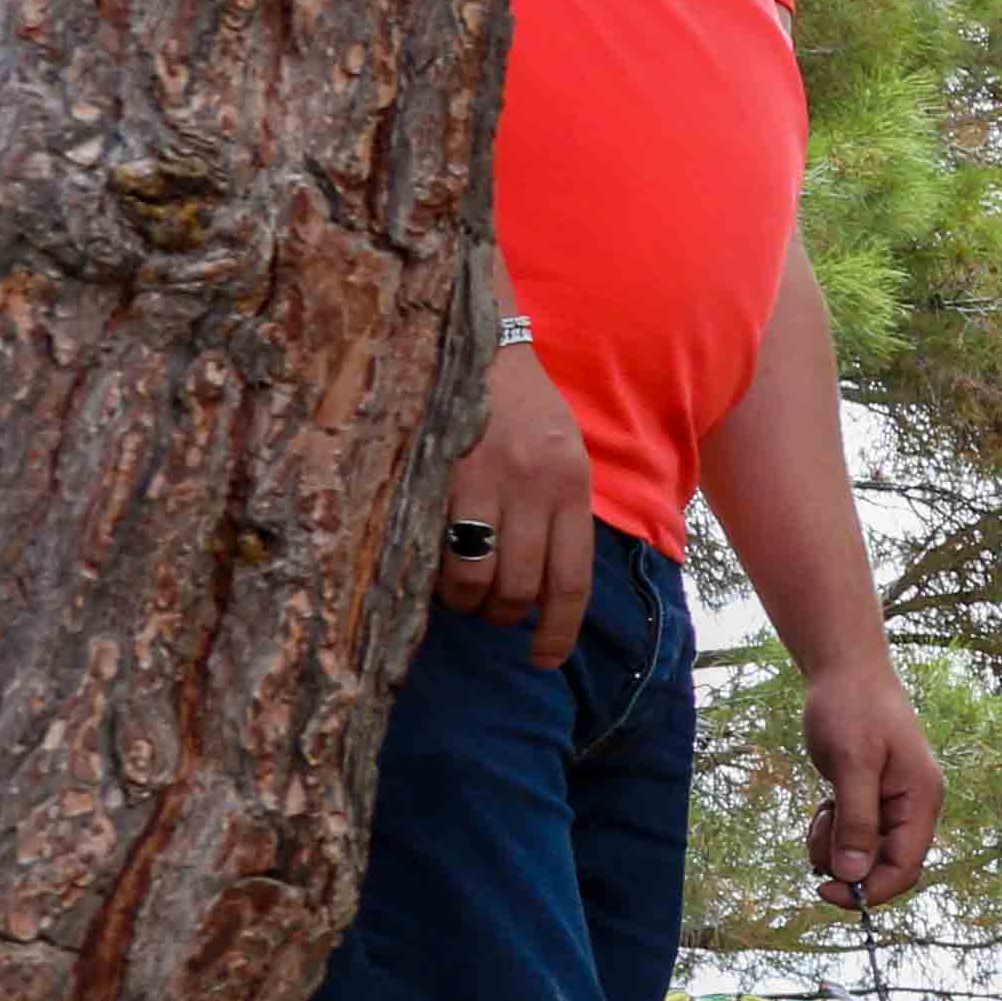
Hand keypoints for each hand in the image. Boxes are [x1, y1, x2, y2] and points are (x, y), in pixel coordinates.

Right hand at [440, 344, 598, 669]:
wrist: (474, 340)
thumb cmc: (519, 407)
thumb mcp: (560, 456)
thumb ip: (556, 512)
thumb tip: (540, 582)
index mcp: (571, 486)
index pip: (572, 580)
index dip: (557, 630)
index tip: (542, 660)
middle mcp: (536, 487)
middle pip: (522, 587)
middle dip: (503, 615)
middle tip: (489, 612)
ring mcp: (488, 480)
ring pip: (479, 576)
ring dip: (466, 600)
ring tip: (458, 593)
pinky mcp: (442, 473)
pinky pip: (439, 546)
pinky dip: (434, 572)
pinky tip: (430, 569)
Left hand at [797, 652, 941, 908]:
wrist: (846, 670)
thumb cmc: (852, 709)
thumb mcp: (851, 763)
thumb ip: (856, 820)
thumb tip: (853, 875)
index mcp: (921, 800)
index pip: (905, 868)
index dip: (869, 889)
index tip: (825, 890)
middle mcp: (914, 807)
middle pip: (887, 866)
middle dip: (849, 866)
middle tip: (816, 841)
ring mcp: (894, 803)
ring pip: (866, 853)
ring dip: (836, 847)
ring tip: (819, 813)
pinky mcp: (873, 797)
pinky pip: (856, 833)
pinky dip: (834, 830)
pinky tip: (824, 804)